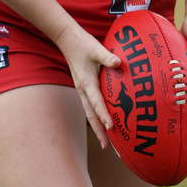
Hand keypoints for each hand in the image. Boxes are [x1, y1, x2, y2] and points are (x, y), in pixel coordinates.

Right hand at [55, 22, 120, 148]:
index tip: (111, 127)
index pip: (97, 102)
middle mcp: (83, 89)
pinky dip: (95, 115)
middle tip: (107, 147)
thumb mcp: (96, 49)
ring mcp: (82, 89)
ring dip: (96, 126)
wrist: (67, 39)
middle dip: (99, 131)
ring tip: (105, 141)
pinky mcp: (83, 86)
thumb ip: (108, 57)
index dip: (104, 115)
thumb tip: (119, 63)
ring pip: (89, 112)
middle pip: (91, 114)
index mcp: (86, 82)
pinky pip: (89, 105)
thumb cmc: (83, 44)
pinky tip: (102, 121)